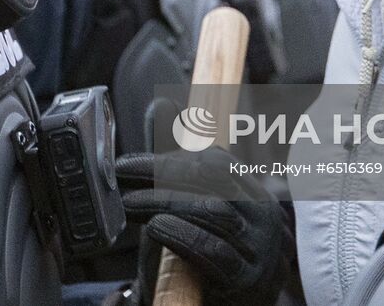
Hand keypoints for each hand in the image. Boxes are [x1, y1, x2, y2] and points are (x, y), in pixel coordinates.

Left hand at [117, 147, 294, 305]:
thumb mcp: (195, 207)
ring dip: (164, 202)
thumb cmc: (213, 255)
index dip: (168, 156)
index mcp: (252, 192)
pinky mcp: (247, 279)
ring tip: (131, 204)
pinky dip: (182, 235)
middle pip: (213, 178)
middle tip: (122, 177)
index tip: (127, 164)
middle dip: (162, 173)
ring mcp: (258, 247)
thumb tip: (164, 104)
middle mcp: (261, 214)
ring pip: (212, 209)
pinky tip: (157, 228)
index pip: (214, 159)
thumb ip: (179, 162)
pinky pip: (214, 250)